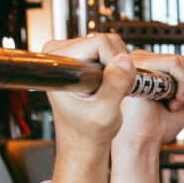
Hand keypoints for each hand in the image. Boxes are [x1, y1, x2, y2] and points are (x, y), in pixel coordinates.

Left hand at [42, 33, 136, 149]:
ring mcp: (68, 54)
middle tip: (113, 90)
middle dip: (118, 65)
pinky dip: (114, 67)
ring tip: (109, 89)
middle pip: (106, 40)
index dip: (116, 64)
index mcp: (59, 65)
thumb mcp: (105, 113)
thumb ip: (115, 85)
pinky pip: (107, 50)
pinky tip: (106, 85)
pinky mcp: (78, 57)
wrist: (82, 142)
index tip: (113, 87)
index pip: (100, 43)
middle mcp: (59, 54)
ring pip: (109, 44)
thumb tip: (125, 60)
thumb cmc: (86, 133)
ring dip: (117, 67)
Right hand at [116, 50, 183, 151]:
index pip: (183, 64)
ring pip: (181, 62)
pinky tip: (171, 102)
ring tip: (174, 106)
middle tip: (178, 106)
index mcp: (152, 69)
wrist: (142, 141)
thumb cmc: (155, 128)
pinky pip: (174, 64)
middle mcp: (144, 61)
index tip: (181, 105)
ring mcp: (140, 62)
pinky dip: (182, 86)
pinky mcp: (141, 67)